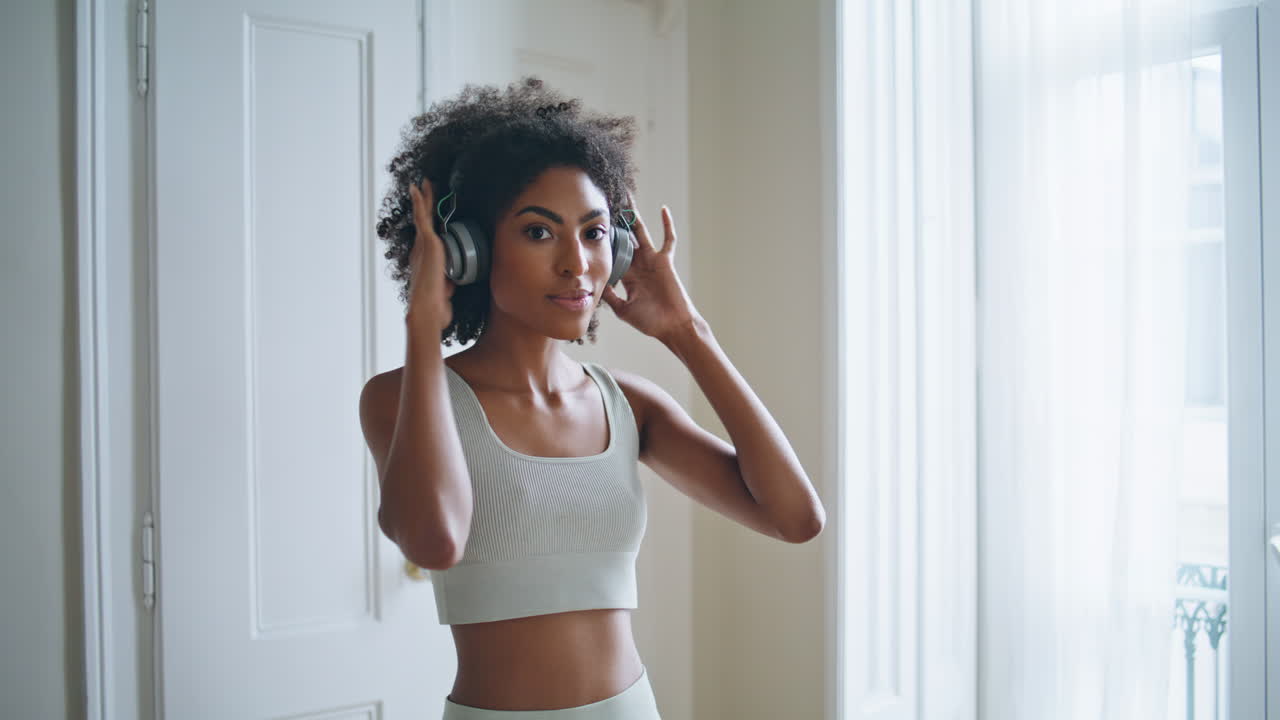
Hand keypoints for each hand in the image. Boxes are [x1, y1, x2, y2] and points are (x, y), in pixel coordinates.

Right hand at [406, 179, 455, 329]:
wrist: (428, 308)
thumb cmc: (436, 304)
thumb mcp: (446, 288)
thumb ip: (448, 280)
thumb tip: (453, 280)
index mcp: (424, 259)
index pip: (427, 235)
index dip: (427, 222)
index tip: (428, 212)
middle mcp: (420, 249)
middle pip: (423, 221)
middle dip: (425, 205)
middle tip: (424, 188)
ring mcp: (422, 244)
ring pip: (423, 215)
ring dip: (425, 198)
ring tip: (425, 182)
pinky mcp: (427, 242)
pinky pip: (422, 216)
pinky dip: (420, 201)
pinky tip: (419, 187)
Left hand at [600, 197, 701, 342]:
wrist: (672, 326)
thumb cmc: (650, 322)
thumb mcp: (623, 310)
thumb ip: (610, 296)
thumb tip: (595, 283)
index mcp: (626, 276)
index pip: (611, 254)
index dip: (602, 242)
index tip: (590, 227)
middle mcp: (638, 265)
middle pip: (623, 238)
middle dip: (615, 223)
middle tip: (604, 203)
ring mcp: (652, 261)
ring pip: (640, 233)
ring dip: (634, 216)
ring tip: (627, 197)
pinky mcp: (665, 261)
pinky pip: (668, 239)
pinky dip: (667, 224)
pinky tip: (663, 209)